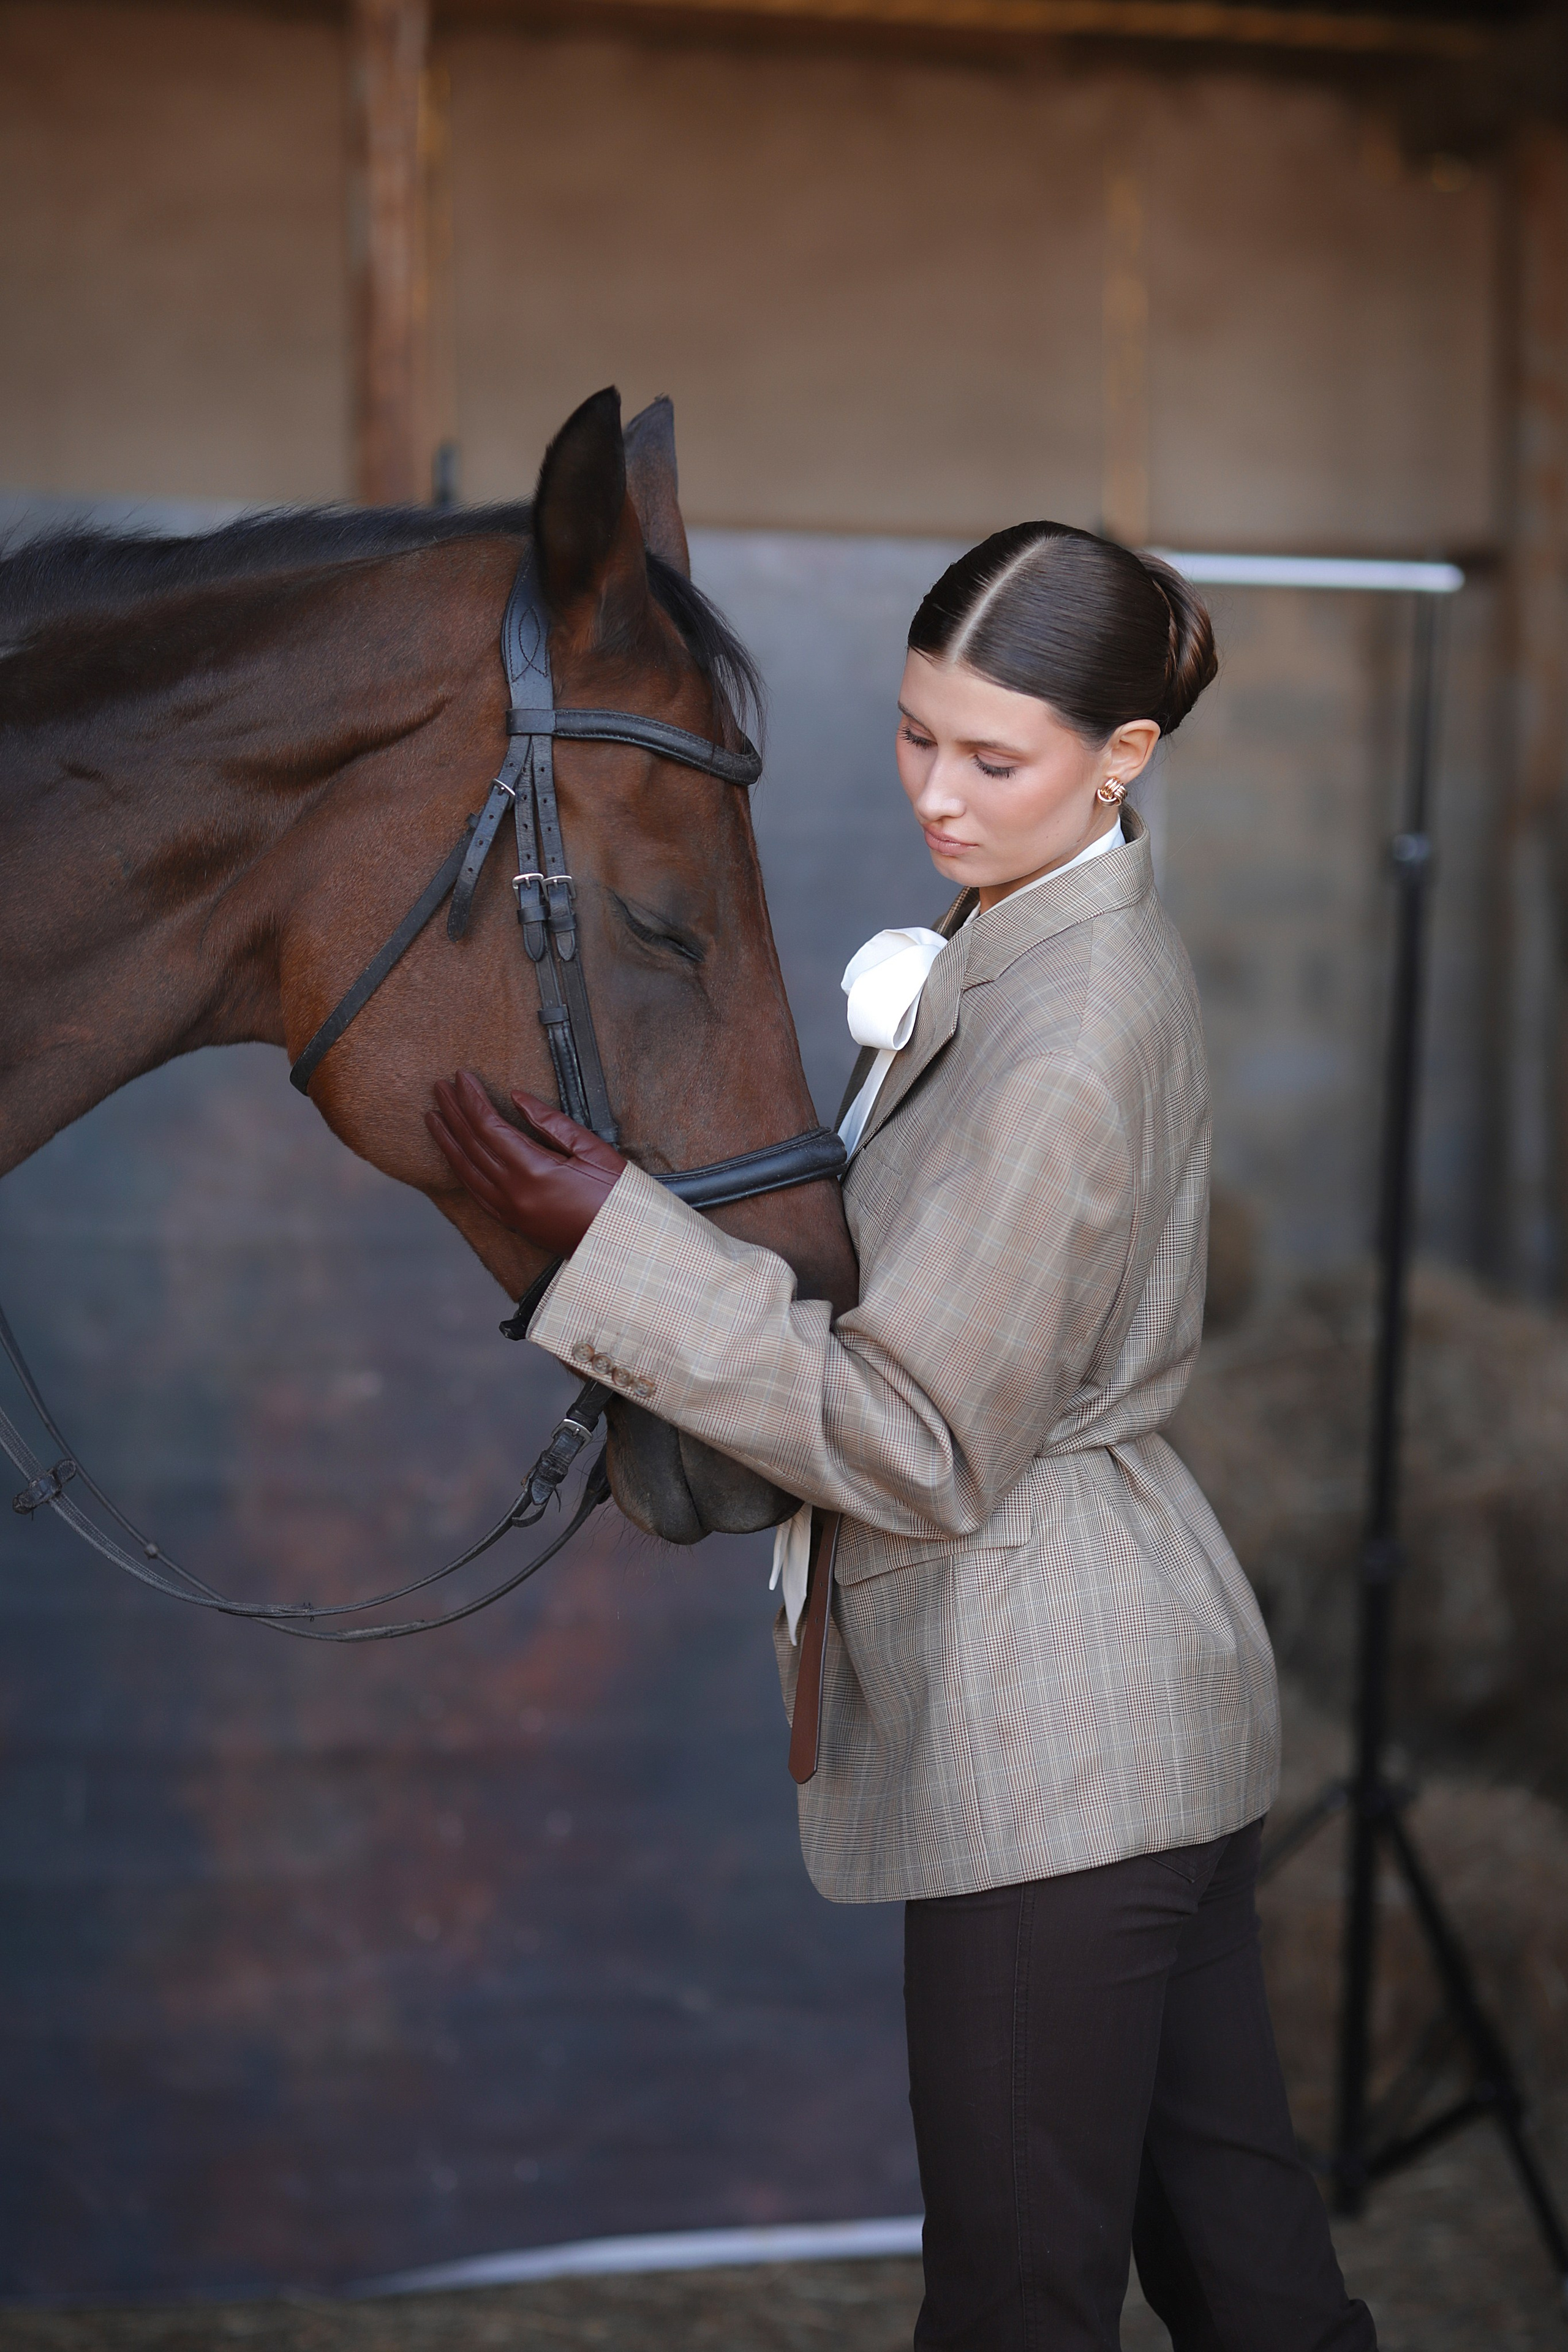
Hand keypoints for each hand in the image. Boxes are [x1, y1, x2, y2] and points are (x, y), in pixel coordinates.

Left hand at [426, 1072, 626, 1256]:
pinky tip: (452, 1155)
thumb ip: (551, 1123)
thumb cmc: (617, 1198)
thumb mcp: (593, 1150)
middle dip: (453, 1112)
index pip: (488, 1126)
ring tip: (433, 1116)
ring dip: (446, 1141)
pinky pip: (474, 1193)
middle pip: (470, 1144)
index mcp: (533, 1171)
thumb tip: (518, 1098)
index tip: (461, 1077)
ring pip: (465, 1170)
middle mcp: (512, 1192)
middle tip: (439, 1087)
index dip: (472, 1099)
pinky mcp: (512, 1222)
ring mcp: (509, 1210)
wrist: (624, 1247)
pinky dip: (459, 1170)